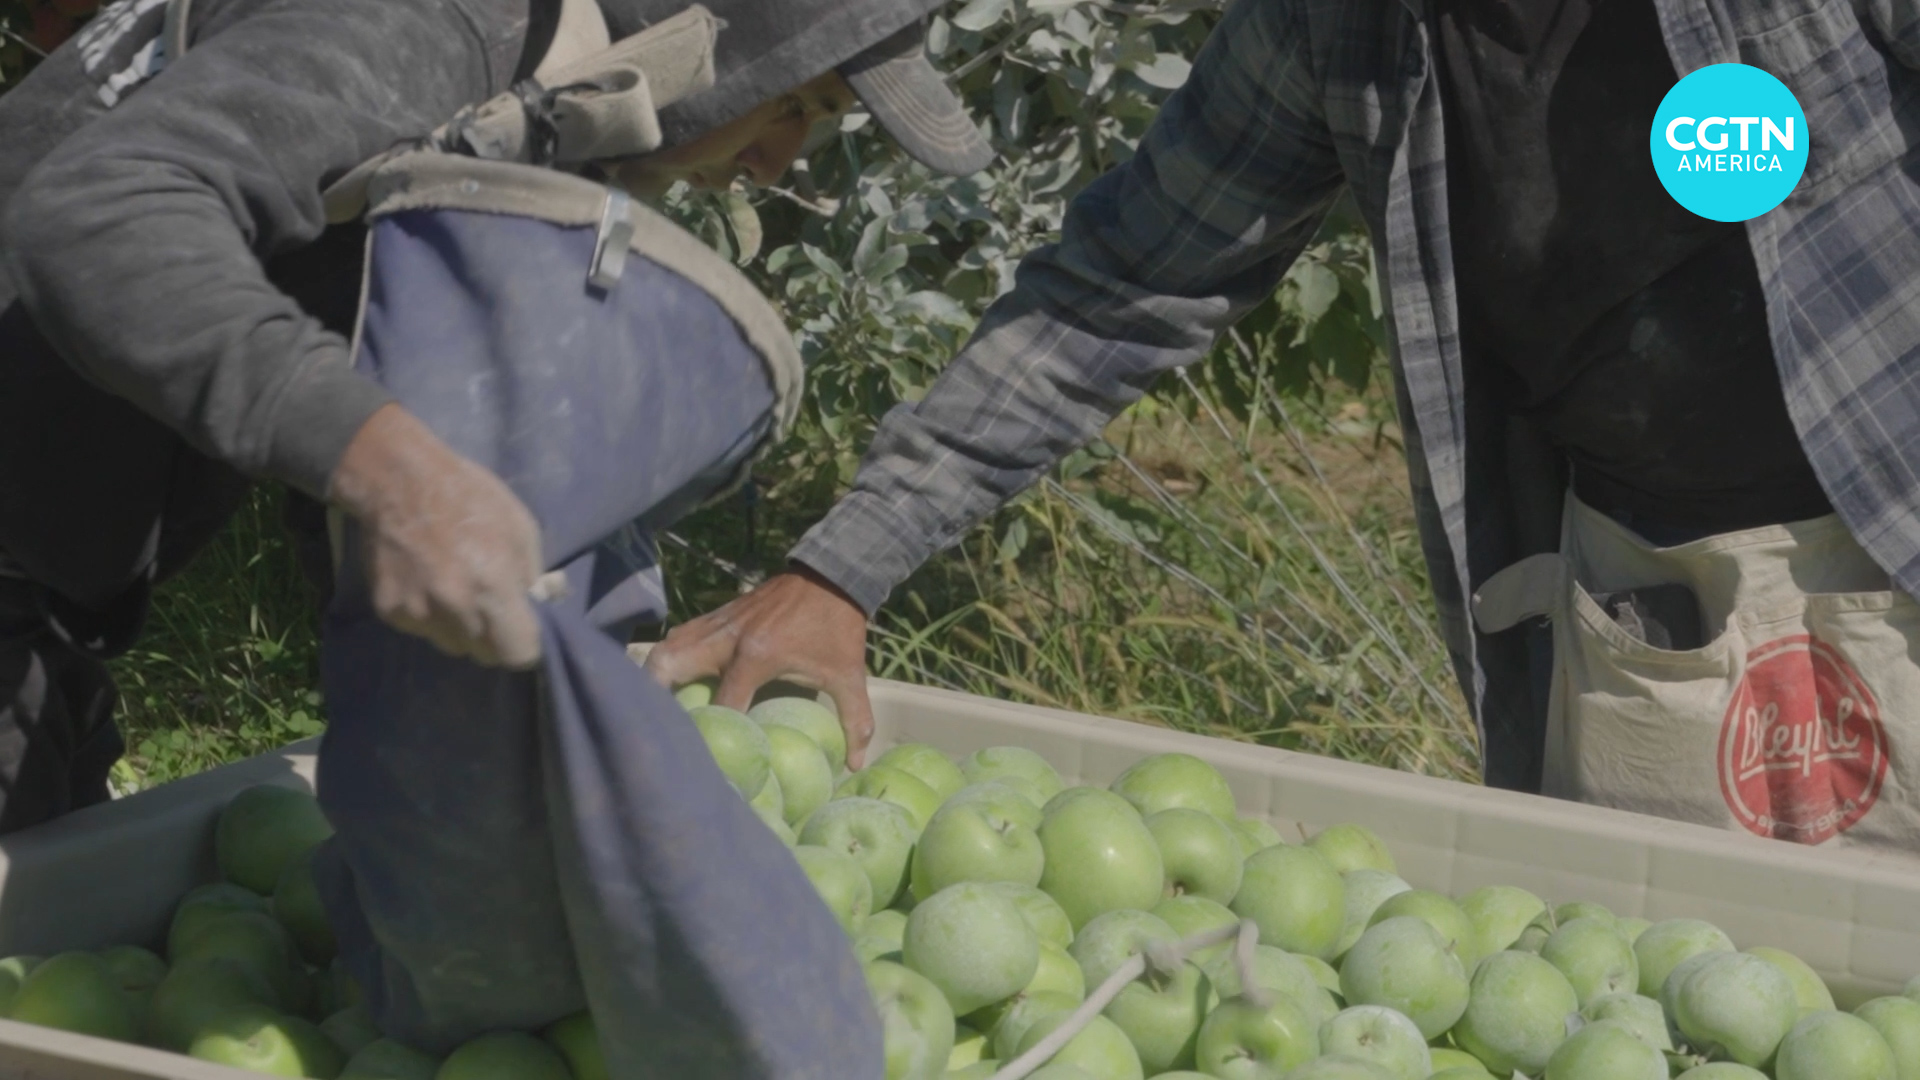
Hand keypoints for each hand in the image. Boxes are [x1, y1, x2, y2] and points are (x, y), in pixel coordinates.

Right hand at [327, 404, 544, 668]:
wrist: (396, 480)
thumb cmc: (469, 497)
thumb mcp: (520, 528)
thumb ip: (531, 576)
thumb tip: (539, 606)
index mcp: (493, 588)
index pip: (518, 654)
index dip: (525, 645)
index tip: (524, 630)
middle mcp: (455, 609)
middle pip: (485, 655)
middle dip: (495, 639)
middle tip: (491, 605)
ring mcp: (418, 613)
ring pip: (453, 645)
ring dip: (461, 628)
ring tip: (456, 587)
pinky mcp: (389, 610)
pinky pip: (421, 629)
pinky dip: (429, 615)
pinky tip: (427, 580)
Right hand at [645, 565, 875, 766]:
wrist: (831, 575)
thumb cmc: (837, 628)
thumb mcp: (848, 675)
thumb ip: (854, 720)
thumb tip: (855, 764)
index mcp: (757, 656)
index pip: (722, 704)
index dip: (715, 734)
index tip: (712, 758)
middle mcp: (726, 638)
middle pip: (668, 665)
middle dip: (657, 697)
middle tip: (660, 726)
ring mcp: (718, 622)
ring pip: (668, 646)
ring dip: (658, 674)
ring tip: (659, 705)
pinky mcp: (718, 614)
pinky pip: (681, 636)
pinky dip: (672, 657)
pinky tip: (676, 679)